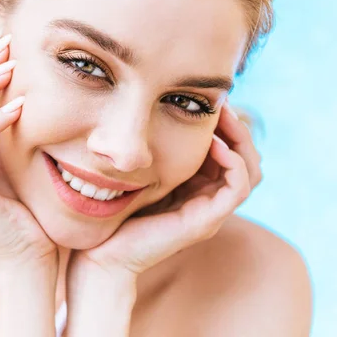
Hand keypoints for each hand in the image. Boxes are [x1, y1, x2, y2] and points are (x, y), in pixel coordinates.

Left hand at [72, 101, 260, 278]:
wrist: (103, 252)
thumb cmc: (116, 212)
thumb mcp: (140, 171)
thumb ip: (154, 150)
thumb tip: (157, 112)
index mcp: (196, 188)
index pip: (229, 152)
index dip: (226, 125)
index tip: (213, 100)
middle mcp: (208, 199)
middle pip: (245, 159)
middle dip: (237, 127)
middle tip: (223, 102)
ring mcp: (210, 212)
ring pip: (249, 172)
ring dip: (241, 141)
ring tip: (223, 117)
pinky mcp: (206, 222)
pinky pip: (238, 188)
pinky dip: (233, 163)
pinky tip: (214, 144)